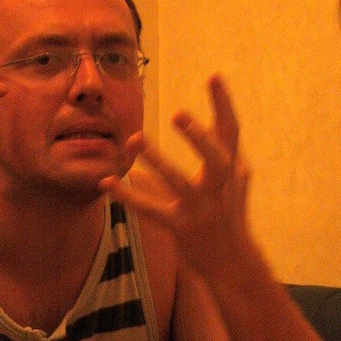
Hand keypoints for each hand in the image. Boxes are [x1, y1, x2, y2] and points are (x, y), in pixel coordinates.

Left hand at [100, 75, 250, 274]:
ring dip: (158, 162)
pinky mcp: (183, 229)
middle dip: (200, 137)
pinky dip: (129, 196)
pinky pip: (152, 211)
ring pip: (179, 184)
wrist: (233, 265)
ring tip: (136, 140)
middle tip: (179, 114)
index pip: (231, 132)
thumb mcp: (231, 186)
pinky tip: (107, 183)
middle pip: (216, 158)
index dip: (224, 104)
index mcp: (233, 172)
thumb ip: (220, 161)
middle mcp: (221, 189)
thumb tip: (218, 139)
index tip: (213, 75)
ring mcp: (203, 210)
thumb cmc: (228, 219)